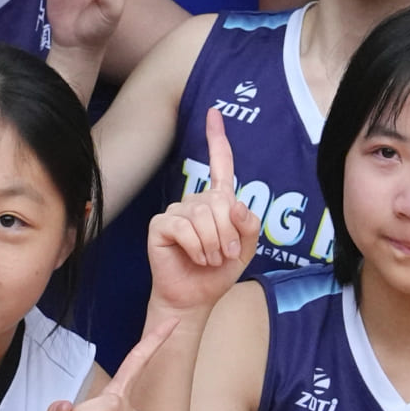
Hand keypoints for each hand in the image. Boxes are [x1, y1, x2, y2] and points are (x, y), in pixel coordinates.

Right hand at [144, 105, 255, 316]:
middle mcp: (195, 201)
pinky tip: (195, 258)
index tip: (214, 112)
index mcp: (217, 201)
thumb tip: (234, 203)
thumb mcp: (246, 248)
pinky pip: (184, 227)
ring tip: (211, 259)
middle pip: (219, 201)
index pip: (219, 164)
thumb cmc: (218, 272)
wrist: (195, 298)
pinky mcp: (160, 225)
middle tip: (226, 255)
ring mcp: (176, 211)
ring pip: (202, 215)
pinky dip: (196, 247)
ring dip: (214, 244)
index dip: (217, 138)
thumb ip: (249, 224)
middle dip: (228, 232)